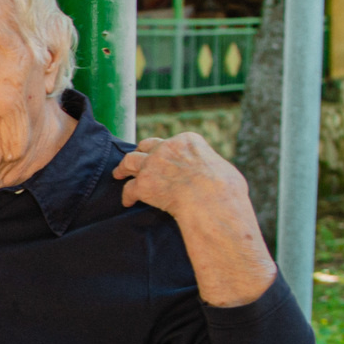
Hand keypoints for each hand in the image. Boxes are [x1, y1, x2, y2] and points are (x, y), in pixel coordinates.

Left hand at [113, 134, 275, 306]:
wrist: (211, 200)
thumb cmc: (225, 189)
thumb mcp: (223, 169)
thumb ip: (211, 167)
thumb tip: (216, 175)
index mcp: (187, 141)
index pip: (171, 142)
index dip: (164, 149)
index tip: (162, 156)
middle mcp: (166, 148)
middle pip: (147, 146)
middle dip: (141, 152)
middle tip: (135, 160)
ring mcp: (152, 164)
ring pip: (130, 161)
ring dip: (123, 168)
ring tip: (118, 174)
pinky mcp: (143, 184)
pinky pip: (129, 189)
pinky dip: (127, 196)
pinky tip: (127, 202)